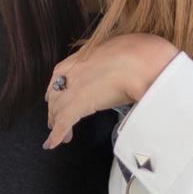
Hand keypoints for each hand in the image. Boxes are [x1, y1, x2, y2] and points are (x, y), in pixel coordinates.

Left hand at [43, 34, 178, 148]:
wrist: (141, 61)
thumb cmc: (140, 53)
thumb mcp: (124, 49)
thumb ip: (116, 59)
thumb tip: (125, 67)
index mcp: (83, 57)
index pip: (60, 73)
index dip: (56, 87)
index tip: (52, 95)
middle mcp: (73, 71)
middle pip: (56, 94)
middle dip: (54, 108)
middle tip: (54, 120)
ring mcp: (74, 88)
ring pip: (58, 108)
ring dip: (57, 123)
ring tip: (59, 136)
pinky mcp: (79, 104)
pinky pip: (63, 122)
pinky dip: (57, 135)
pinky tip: (53, 144)